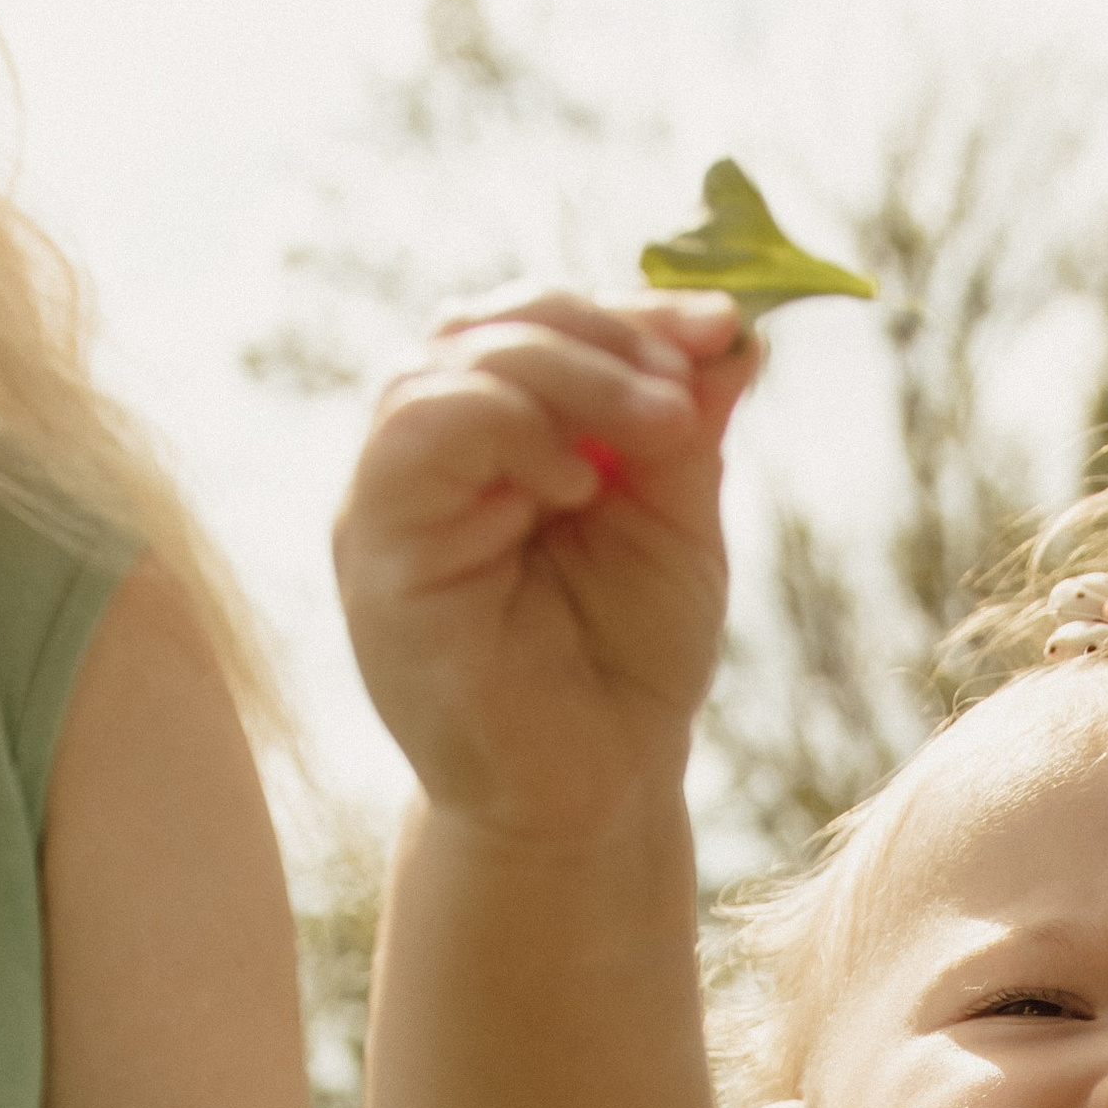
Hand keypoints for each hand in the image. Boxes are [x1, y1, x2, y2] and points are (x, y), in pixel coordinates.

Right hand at [334, 285, 756, 844]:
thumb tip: (731, 326)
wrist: (595, 794)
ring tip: (658, 425)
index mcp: (499, 438)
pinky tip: (578, 481)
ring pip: (442, 364)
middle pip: (487, 325)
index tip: (723, 328)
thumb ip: (684, 426)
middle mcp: (432, 457)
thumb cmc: (628, 665)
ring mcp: (392, 499)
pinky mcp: (375, 550)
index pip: (540, 324)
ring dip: (564, 370)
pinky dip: (504, 425)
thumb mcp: (675, 525)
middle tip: (686, 383)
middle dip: (600, 333)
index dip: (631, 313)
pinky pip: (415, 436)